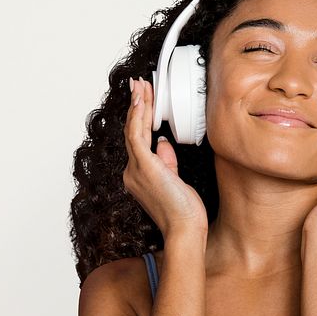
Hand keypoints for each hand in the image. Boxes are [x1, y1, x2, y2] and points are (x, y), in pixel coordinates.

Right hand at [121, 77, 208, 236]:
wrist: (184, 230)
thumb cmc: (184, 213)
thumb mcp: (176, 181)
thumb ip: (167, 161)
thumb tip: (163, 142)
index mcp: (138, 176)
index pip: (137, 140)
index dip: (139, 118)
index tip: (143, 100)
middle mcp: (132, 172)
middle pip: (132, 131)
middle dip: (137, 105)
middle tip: (138, 84)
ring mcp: (135, 170)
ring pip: (133, 130)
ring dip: (138, 105)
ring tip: (140, 85)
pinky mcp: (144, 167)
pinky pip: (137, 136)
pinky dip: (139, 116)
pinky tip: (142, 101)